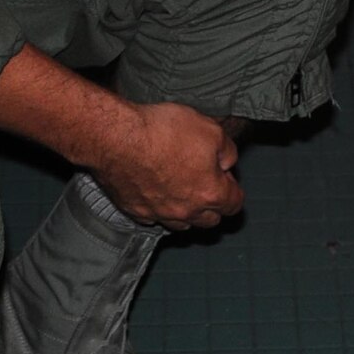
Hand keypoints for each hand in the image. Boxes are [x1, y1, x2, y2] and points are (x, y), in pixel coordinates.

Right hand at [92, 100, 243, 229]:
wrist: (119, 138)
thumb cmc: (164, 132)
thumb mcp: (210, 129)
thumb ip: (227, 151)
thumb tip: (227, 162)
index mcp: (209, 193)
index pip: (234, 204)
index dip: (233, 189)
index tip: (226, 176)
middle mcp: (186, 211)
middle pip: (209, 221)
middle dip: (213, 205)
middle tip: (207, 182)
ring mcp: (159, 214)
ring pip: (182, 224)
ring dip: (187, 211)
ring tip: (183, 189)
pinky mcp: (136, 211)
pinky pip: (154, 219)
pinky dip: (159, 209)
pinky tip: (156, 192)